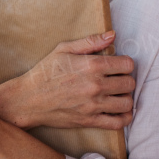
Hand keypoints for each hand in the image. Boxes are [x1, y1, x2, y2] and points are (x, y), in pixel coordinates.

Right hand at [0, 31, 134, 129]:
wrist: (29, 99)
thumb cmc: (45, 72)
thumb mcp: (63, 49)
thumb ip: (90, 42)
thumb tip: (112, 35)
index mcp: (91, 65)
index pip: (127, 64)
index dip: (125, 64)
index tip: (118, 66)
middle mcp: (95, 85)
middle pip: (129, 83)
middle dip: (126, 80)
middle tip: (117, 80)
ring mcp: (93, 105)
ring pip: (127, 102)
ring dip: (125, 97)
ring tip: (117, 94)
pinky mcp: (89, 121)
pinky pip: (118, 123)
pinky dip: (124, 118)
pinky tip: (119, 111)